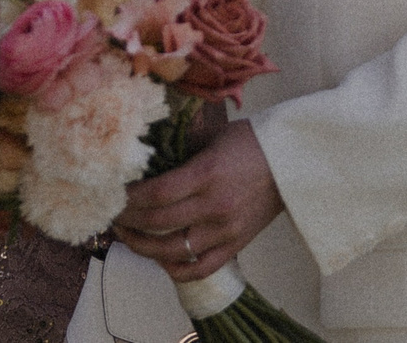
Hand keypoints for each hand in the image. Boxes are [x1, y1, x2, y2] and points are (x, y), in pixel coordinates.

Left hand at [112, 120, 281, 283]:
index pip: (156, 194)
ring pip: (172, 251)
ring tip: (127, 235)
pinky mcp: (236, 245)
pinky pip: (200, 268)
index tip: (114, 193)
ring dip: (142, 246)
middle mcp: (214, 206)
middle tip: (112, 213)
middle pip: (158, 223)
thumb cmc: (252, 141)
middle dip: (128, 220)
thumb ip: (182, 152)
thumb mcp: (213, 137)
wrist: (294, 161)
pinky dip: (175, 269)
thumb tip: (145, 162)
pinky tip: (159, 258)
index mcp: (207, 174)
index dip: (129, 198)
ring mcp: (225, 230)